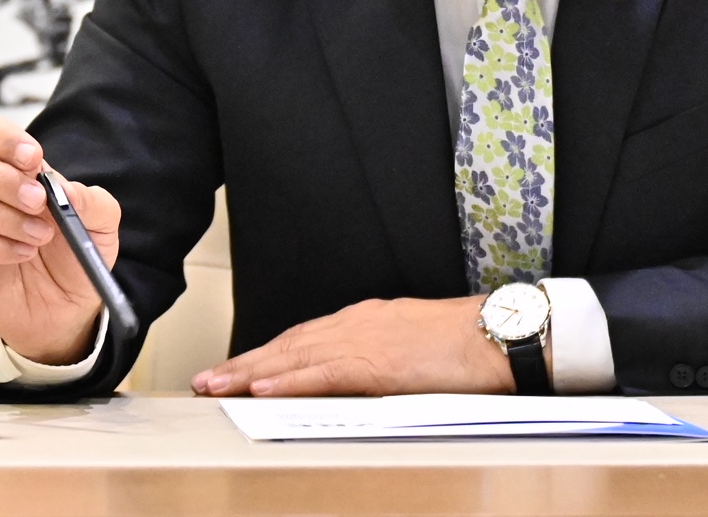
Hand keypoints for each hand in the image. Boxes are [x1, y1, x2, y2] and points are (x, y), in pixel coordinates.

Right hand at [0, 117, 121, 365]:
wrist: (71, 309)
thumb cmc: (79, 255)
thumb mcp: (102, 224)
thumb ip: (90, 200)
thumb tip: (60, 188)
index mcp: (16, 172)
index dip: (4, 139)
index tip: (33, 158)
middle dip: (2, 180)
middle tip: (38, 201)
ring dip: (4, 218)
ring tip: (41, 237)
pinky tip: (24, 254)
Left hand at [193, 296, 525, 396]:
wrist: (501, 335)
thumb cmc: (470, 346)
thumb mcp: (417, 347)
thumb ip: (385, 359)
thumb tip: (366, 379)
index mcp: (370, 321)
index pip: (306, 338)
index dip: (268, 353)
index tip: (237, 368)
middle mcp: (359, 323)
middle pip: (289, 343)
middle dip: (244, 362)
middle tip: (206, 380)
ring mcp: (365, 339)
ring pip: (294, 355)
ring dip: (250, 371)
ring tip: (215, 386)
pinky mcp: (375, 362)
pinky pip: (320, 372)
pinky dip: (285, 379)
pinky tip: (258, 387)